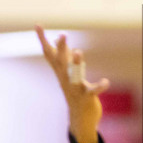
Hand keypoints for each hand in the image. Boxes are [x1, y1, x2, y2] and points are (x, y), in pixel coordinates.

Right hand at [35, 25, 109, 142]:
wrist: (80, 117)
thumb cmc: (75, 91)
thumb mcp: (68, 72)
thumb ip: (64, 56)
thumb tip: (59, 38)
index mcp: (61, 71)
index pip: (49, 53)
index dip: (43, 39)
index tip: (37, 24)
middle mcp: (65, 78)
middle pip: (60, 61)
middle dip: (60, 48)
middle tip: (62, 34)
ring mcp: (75, 88)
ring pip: (74, 75)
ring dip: (76, 64)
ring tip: (78, 51)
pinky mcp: (87, 97)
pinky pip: (92, 91)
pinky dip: (99, 86)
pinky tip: (105, 82)